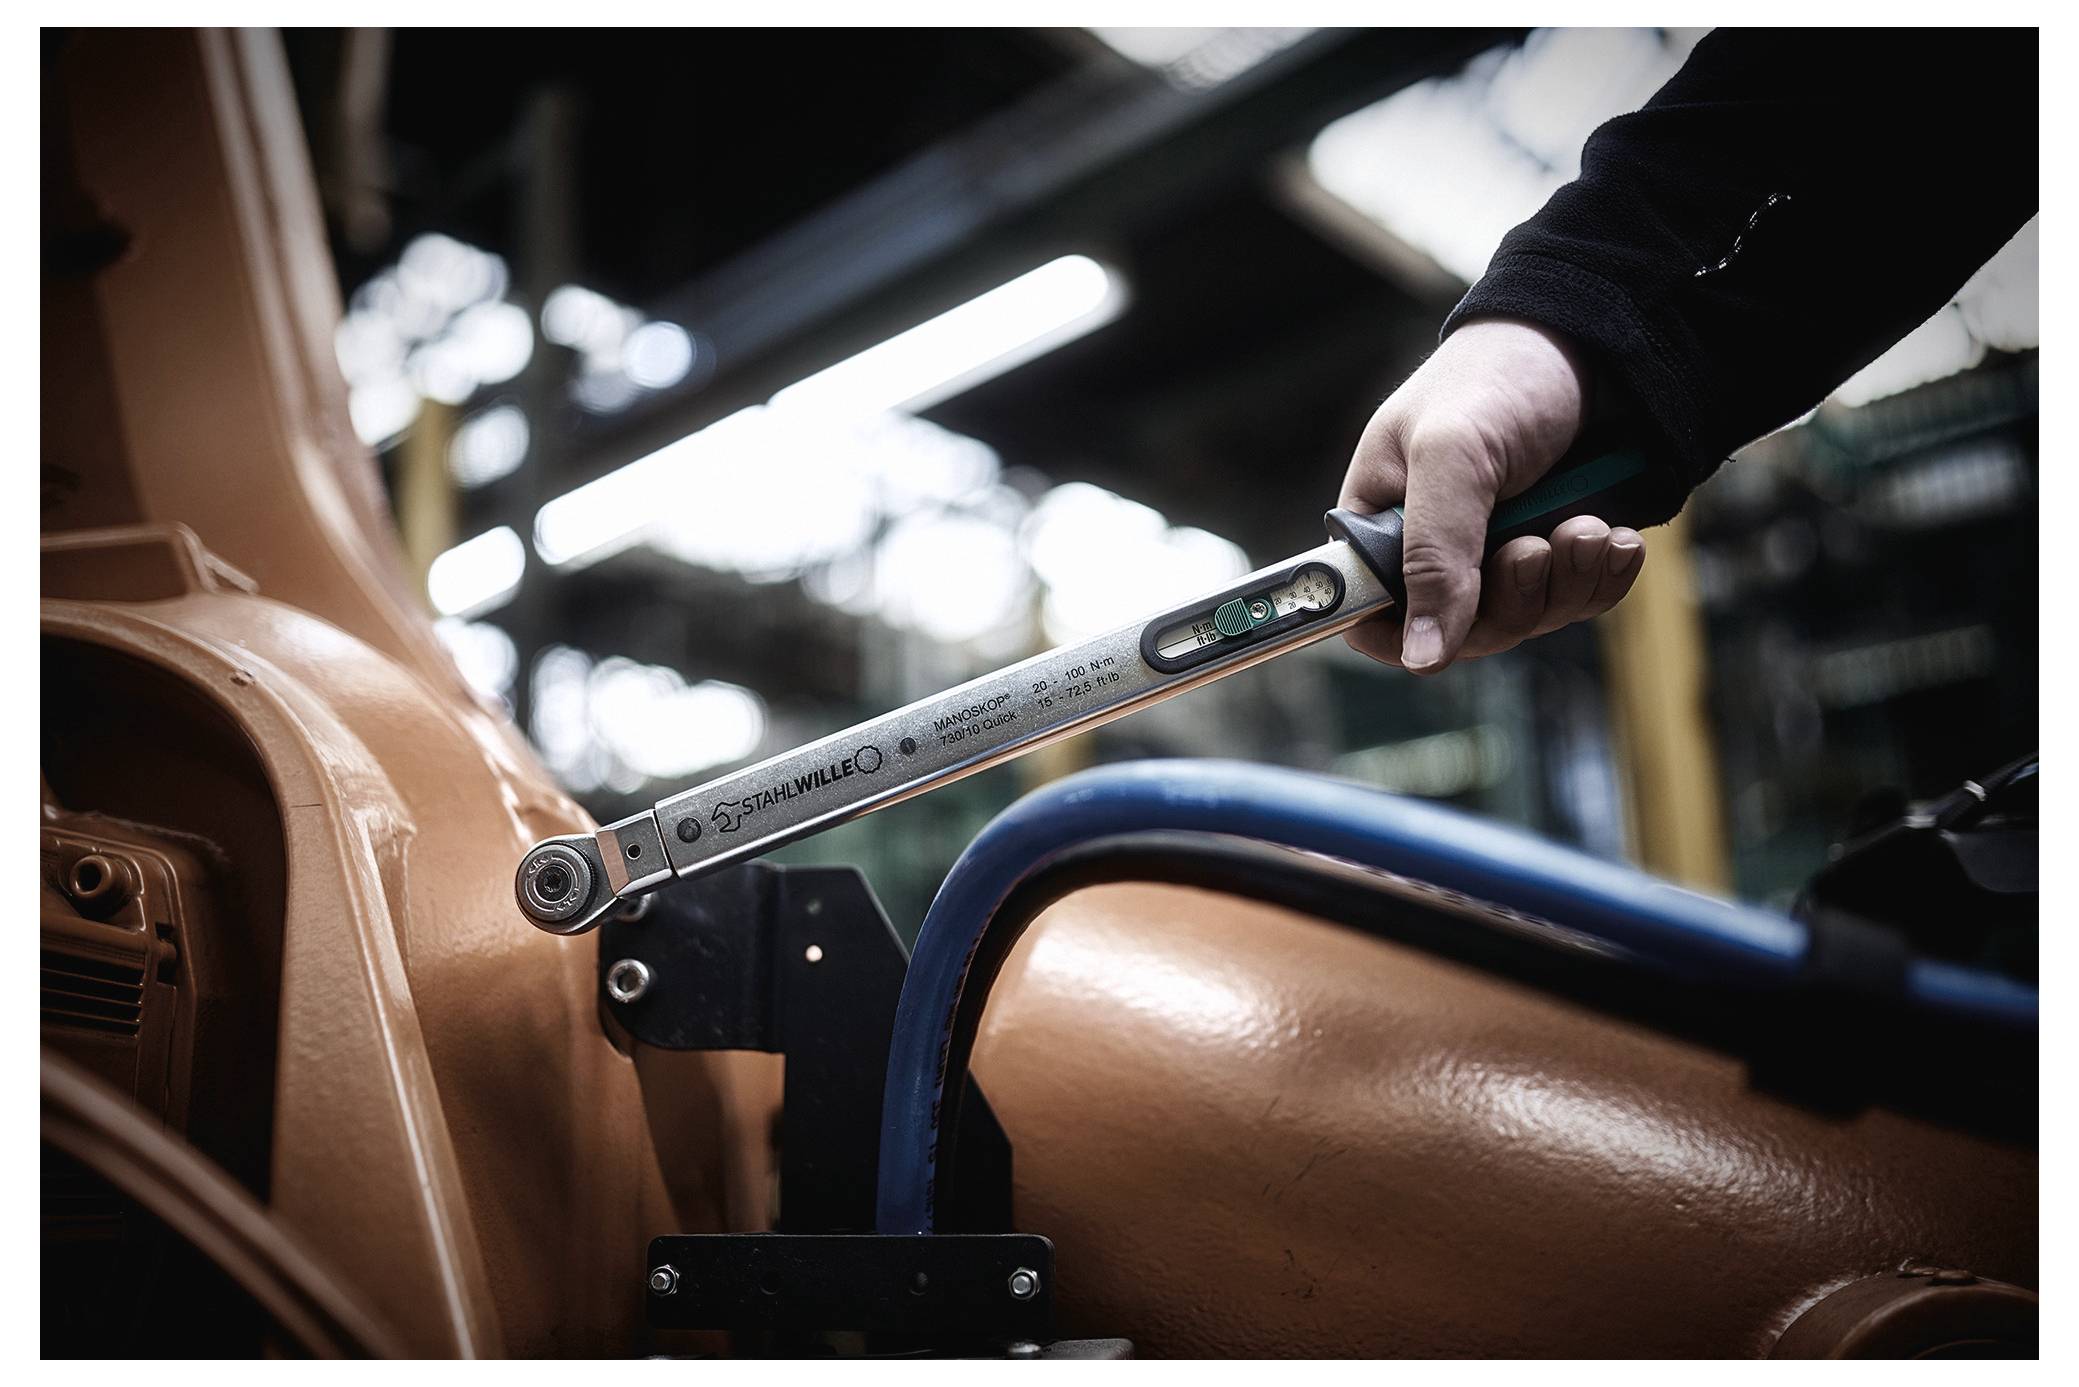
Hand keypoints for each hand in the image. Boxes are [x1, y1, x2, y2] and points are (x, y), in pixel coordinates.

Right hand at [1338, 316, 1646, 673]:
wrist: (1593, 341)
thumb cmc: (1498, 377)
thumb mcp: (1453, 456)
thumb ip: (1432, 554)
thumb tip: (1420, 655)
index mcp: (1380, 524)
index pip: (1369, 617)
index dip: (1403, 635)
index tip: (1450, 627)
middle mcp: (1435, 548)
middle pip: (1461, 633)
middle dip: (1511, 599)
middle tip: (1535, 548)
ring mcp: (1498, 554)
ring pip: (1527, 620)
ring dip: (1566, 583)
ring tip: (1587, 527)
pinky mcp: (1559, 552)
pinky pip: (1577, 601)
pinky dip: (1600, 576)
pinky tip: (1613, 539)